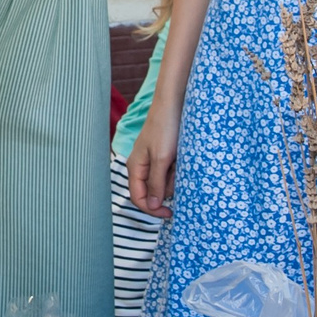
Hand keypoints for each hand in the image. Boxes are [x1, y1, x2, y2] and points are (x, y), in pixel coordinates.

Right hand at [128, 99, 179, 217]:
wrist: (175, 103)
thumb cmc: (165, 127)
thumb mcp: (162, 159)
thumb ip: (155, 183)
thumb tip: (151, 205)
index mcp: (135, 167)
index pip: (138, 198)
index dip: (152, 209)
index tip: (170, 213)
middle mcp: (142, 166)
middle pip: (152, 191)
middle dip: (167, 187)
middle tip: (177, 173)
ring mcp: (154, 160)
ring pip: (164, 181)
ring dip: (174, 177)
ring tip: (179, 160)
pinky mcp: (165, 155)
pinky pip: (171, 171)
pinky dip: (178, 168)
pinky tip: (181, 157)